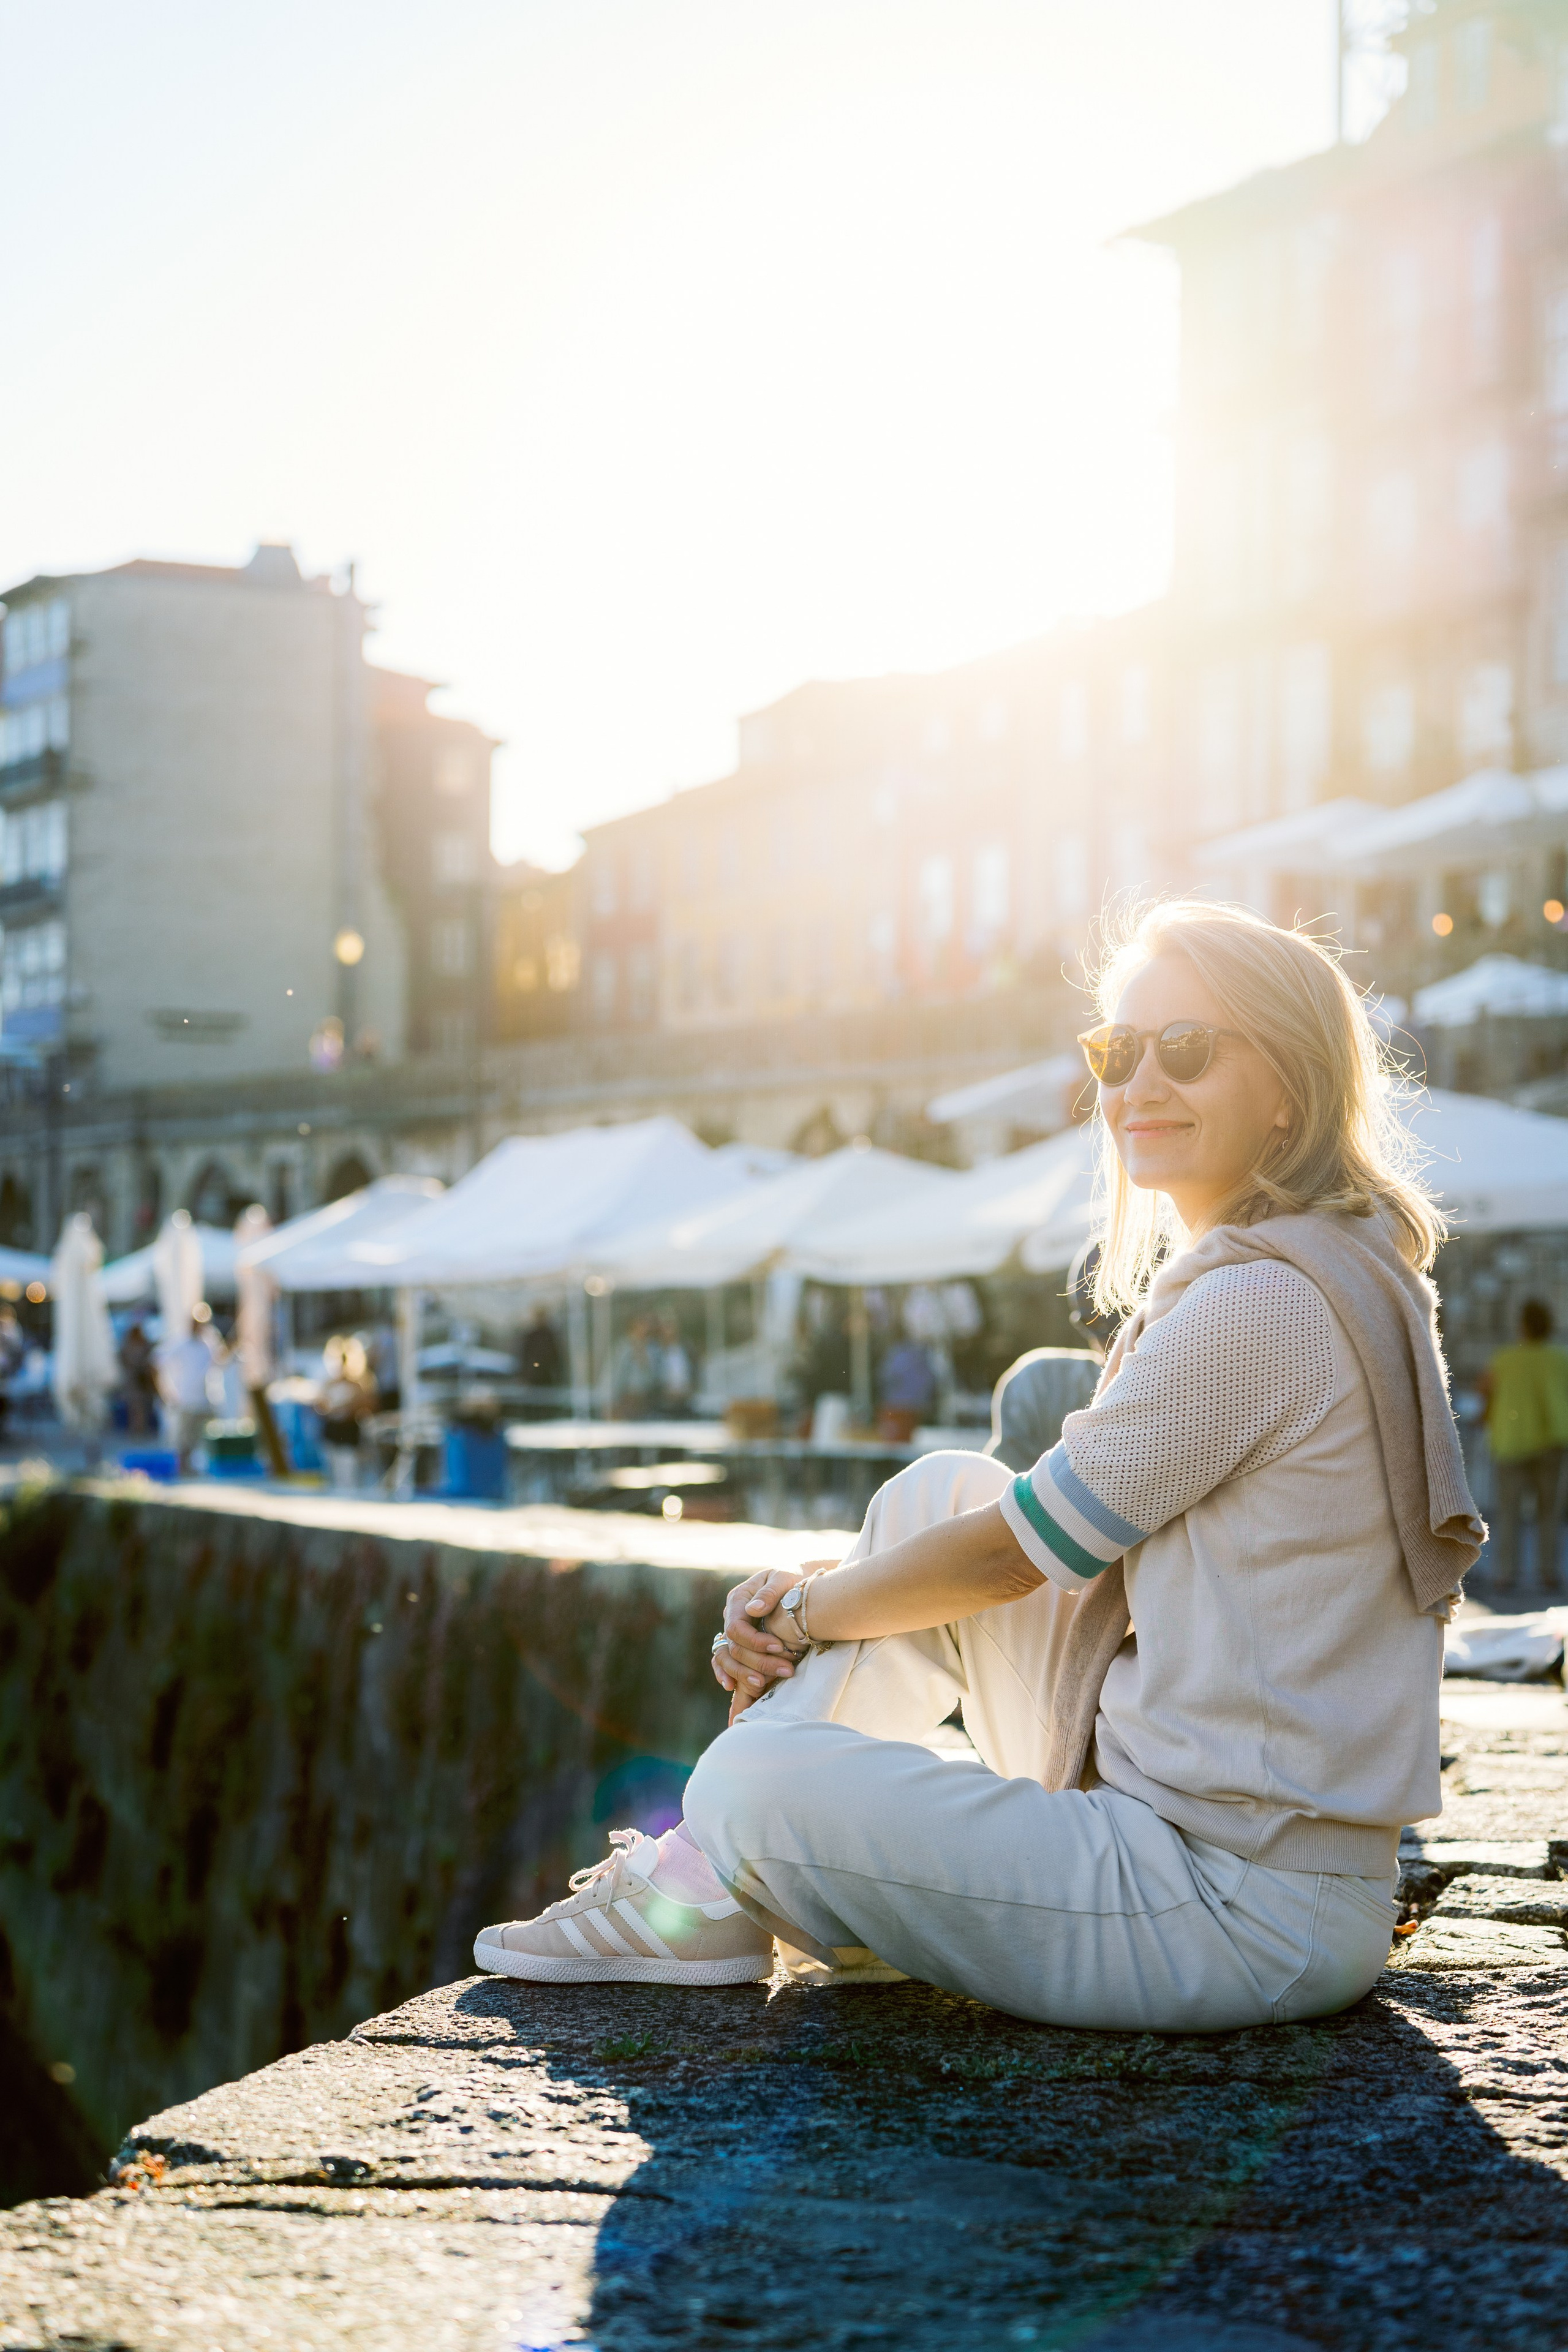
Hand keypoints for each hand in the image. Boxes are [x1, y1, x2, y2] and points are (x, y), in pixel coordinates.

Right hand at [710, 1561, 834, 1711]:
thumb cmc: (792, 1578)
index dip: (755, 1642)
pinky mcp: (740, 1643)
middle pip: (734, 1648)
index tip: (779, 1647)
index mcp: (739, 1599)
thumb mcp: (784, 1577)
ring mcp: (734, 1631)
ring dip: (744, 1675)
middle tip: (786, 1670)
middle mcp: (732, 1616)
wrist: (798, 1584)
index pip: (736, 1627)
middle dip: (759, 1662)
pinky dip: (725, 1673)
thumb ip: (769, 1592)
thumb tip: (752, 1610)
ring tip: (763, 1685)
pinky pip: (723, 1661)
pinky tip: (731, 1687)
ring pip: (727, 1658)